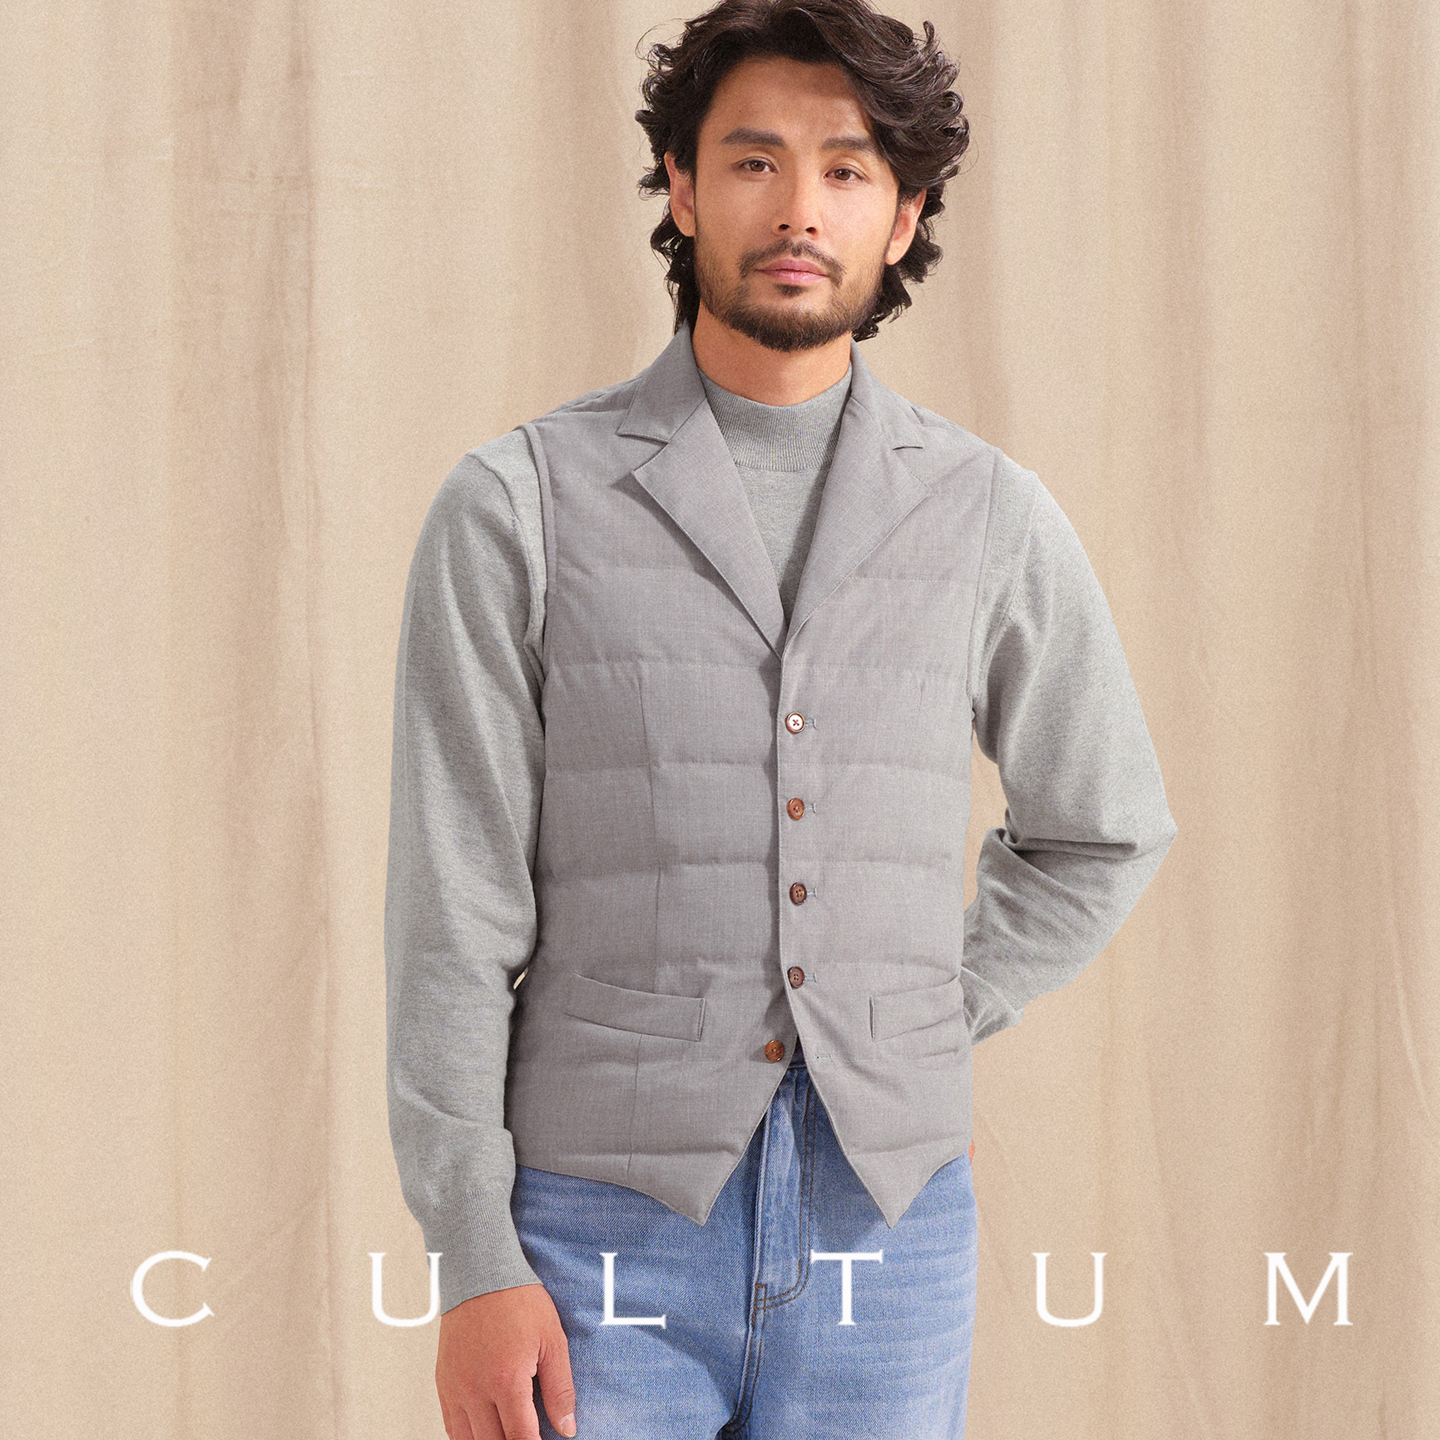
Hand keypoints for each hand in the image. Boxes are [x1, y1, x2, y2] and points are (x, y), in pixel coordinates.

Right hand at [436, 1282, 576, 1439]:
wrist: (481, 1274)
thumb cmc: (519, 1301)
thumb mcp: (552, 1340)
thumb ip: (560, 1389)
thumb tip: (567, 1427)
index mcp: (506, 1380)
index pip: (521, 1439)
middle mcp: (476, 1390)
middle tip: (528, 1434)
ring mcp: (456, 1388)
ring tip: (508, 1433)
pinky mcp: (444, 1383)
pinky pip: (451, 1426)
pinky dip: (467, 1437)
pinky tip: (484, 1432)